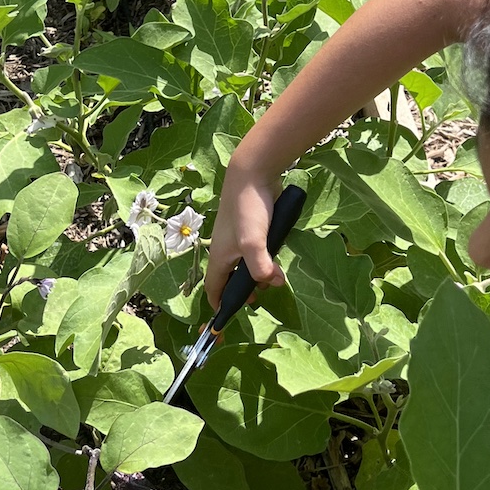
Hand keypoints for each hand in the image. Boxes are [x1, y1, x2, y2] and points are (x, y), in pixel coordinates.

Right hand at [205, 163, 283, 308]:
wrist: (253, 174)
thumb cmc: (248, 210)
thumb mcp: (253, 243)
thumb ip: (261, 267)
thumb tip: (274, 283)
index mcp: (220, 256)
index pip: (213, 287)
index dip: (218, 303)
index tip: (226, 315)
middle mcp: (226, 249)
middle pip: (231, 278)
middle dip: (244, 290)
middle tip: (260, 294)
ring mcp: (239, 237)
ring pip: (245, 264)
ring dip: (257, 273)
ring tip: (273, 275)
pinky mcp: (252, 227)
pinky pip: (256, 250)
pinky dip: (264, 256)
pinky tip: (275, 252)